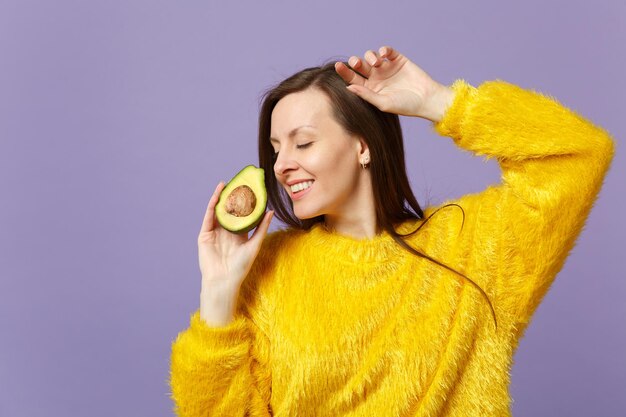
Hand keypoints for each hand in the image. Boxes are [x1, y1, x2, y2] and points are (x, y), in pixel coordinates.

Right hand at [197, 181, 273, 290]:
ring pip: (218, 211)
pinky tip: (217, 196)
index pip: (242, 214)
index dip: (244, 202)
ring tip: (225, 184)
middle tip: (237, 181)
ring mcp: (214, 232)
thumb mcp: (255, 244)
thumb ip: (262, 227)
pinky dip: (212, 206)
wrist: (224, 280)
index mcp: (238, 233)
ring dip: (220, 198)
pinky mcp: (205, 235)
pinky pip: (209, 217)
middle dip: (232, 196)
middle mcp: (226, 231)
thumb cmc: (241, 266)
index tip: (250, 188)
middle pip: (229, 210)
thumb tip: (271, 211)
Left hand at [334, 46, 454, 121]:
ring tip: (377, 63)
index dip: (344, 72)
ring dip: (370, 56)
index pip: (353, 79)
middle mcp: (376, 78)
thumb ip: (366, 95)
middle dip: (355, 62)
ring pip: (371, 56)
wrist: (426, 99)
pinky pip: (387, 51)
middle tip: (356, 63)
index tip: (338, 66)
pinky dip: (383, 50)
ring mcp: (386, 68)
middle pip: (360, 66)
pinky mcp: (398, 60)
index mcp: (370, 89)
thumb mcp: (383, 103)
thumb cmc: (405, 106)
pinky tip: (384, 54)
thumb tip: (348, 87)